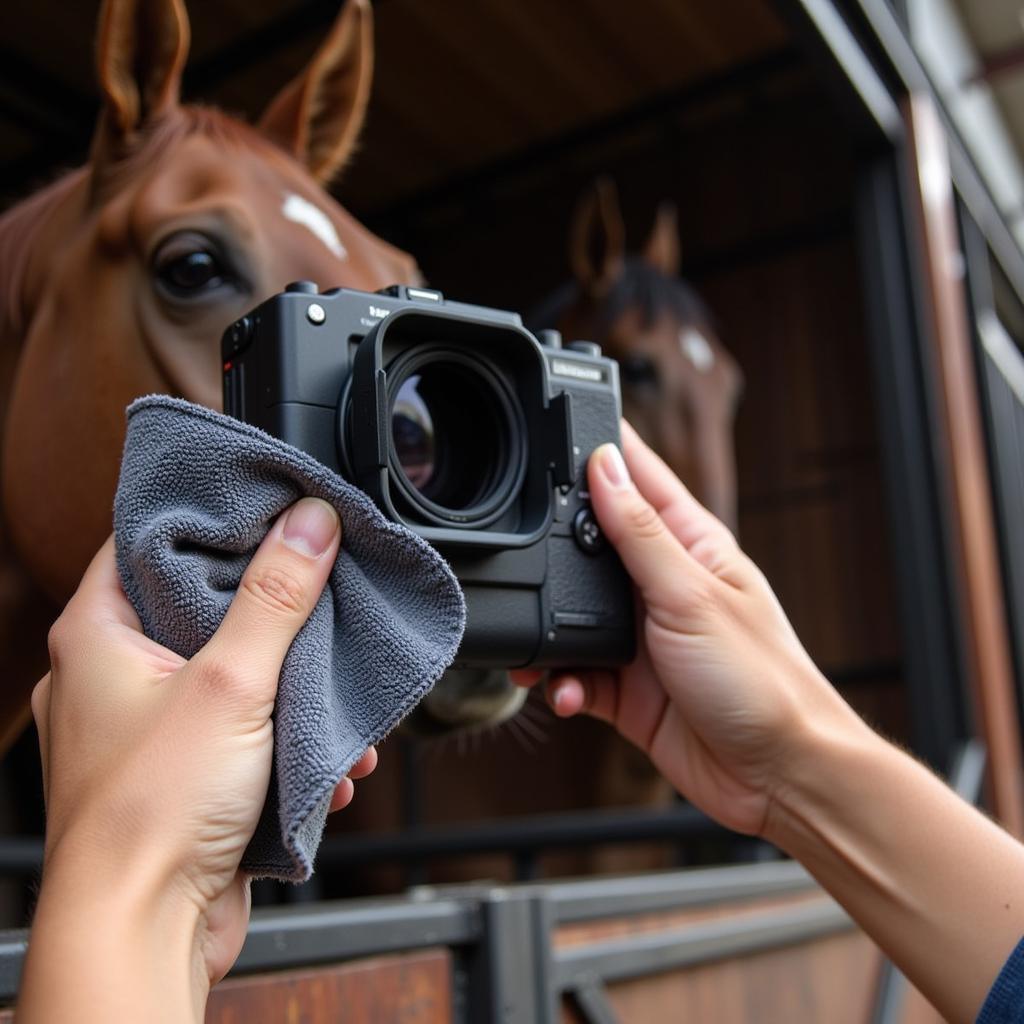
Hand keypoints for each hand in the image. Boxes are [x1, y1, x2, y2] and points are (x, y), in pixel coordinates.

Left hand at [26, 498, 374, 1010]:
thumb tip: (308, 522)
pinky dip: (282, 740)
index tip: (270, 509)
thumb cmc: (151, 813)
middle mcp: (109, 677)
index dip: (211, 521)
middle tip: (320, 593)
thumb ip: (276, 596)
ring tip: (335, 694)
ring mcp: (143, 728)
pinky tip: (327, 759)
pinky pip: (239, 732)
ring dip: (290, 687)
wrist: (142, 933)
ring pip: (228, 674)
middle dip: (272, 612)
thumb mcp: (232, 682)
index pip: (149, 540)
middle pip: (200, 606)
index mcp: (96, 636)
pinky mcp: (179, 773)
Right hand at [515, 423, 866, 838]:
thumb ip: (640, 534)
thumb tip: (605, 466)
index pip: (640, 479)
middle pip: (592, 547)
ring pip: (573, 615)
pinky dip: (563, 683)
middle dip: (553, 552)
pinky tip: (567, 692)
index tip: (557, 425)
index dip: (602, 450)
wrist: (778, 776)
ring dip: (550, 632)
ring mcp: (644, 638)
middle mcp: (663, 587)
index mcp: (690, 547)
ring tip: (538, 648)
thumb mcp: (691, 595)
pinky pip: (577, 674)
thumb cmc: (763, 681)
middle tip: (525, 555)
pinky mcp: (628, 688)